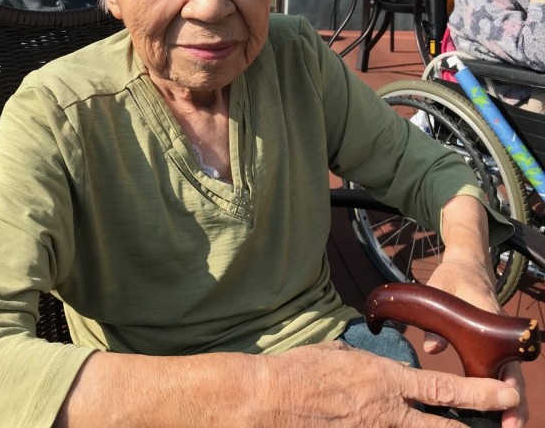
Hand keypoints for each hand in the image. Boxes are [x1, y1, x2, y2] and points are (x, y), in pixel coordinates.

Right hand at [258, 341, 521, 426]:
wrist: (270, 400)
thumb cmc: (300, 371)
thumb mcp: (337, 354)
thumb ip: (361, 360)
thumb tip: (367, 363)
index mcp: (385, 380)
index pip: (443, 390)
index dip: (478, 395)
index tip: (502, 393)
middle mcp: (388, 412)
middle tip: (500, 421)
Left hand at [418, 196, 527, 426]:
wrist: (468, 265)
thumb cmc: (453, 278)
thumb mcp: (439, 290)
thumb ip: (434, 317)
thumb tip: (430, 349)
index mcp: (489, 323)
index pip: (506, 360)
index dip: (509, 386)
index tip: (509, 407)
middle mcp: (500, 336)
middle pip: (513, 377)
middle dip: (515, 405)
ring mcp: (499, 342)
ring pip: (509, 378)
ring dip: (509, 404)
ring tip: (506, 427)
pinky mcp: (493, 346)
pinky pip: (500, 373)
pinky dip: (498, 393)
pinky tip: (492, 412)